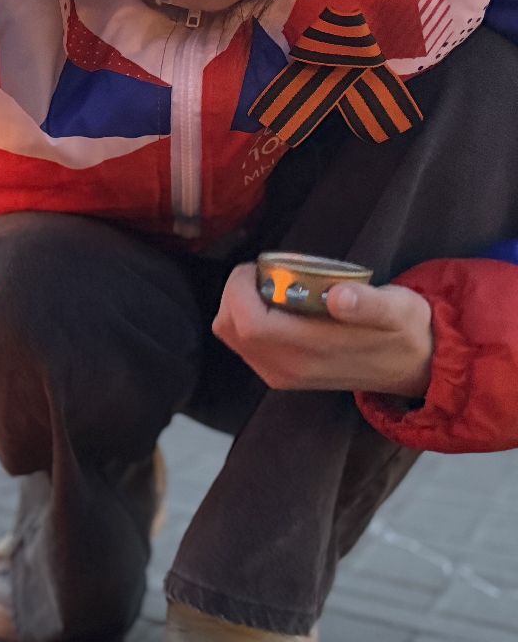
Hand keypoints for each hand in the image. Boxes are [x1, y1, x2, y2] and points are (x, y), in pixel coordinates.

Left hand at [214, 263, 432, 396]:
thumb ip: (370, 304)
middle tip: (265, 272)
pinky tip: (277, 306)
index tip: (259, 266)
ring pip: (231, 337)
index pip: (246, 321)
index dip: (240, 289)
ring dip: (240, 306)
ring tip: (272, 286)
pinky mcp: (279, 375)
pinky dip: (247, 320)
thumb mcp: (398, 310)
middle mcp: (285, 368)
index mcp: (308, 351)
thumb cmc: (404, 331)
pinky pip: (243, 345)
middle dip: (236, 293)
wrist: (413, 366)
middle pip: (229, 328)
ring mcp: (279, 375)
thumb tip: (339, 296)